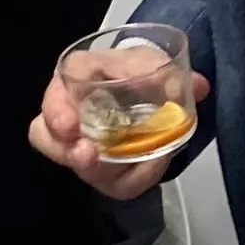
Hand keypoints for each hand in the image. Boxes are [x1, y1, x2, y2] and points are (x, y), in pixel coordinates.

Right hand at [26, 58, 209, 188]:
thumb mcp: (148, 61)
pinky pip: (117, 182)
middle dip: (65, 150)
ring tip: (121, 168)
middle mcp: (69, 116)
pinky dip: (136, 177)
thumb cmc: (135, 71)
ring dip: (98, 170)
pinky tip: (153, 164)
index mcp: (73, 82)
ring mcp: (84, 146)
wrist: (147, 88)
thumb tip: (197, 86)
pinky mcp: (106, 170)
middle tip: (87, 154)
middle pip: (46, 138)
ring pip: (77, 166)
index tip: (69, 126)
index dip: (57, 113)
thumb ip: (165, 70)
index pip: (54, 95)